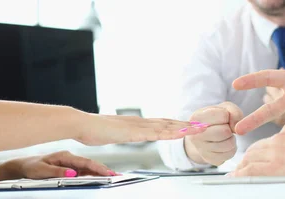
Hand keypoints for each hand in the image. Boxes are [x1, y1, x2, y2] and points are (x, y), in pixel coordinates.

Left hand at [0, 151, 116, 179]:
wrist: (23, 166)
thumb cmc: (31, 167)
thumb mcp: (42, 171)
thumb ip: (58, 172)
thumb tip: (73, 173)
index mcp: (64, 156)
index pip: (85, 162)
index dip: (98, 168)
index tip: (108, 173)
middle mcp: (69, 158)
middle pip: (89, 164)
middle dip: (103, 169)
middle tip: (116, 176)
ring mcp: (69, 162)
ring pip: (87, 168)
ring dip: (99, 172)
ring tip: (111, 177)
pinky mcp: (67, 167)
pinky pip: (82, 171)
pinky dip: (91, 174)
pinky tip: (98, 177)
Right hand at [76, 114, 206, 145]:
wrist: (81, 124)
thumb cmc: (92, 130)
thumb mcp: (111, 134)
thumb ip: (120, 134)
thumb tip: (123, 135)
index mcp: (135, 123)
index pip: (160, 123)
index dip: (176, 124)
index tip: (190, 125)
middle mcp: (139, 122)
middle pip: (167, 123)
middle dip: (186, 124)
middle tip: (203, 125)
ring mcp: (136, 126)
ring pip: (165, 127)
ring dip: (183, 127)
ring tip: (199, 128)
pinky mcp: (132, 132)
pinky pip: (155, 133)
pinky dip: (169, 133)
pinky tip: (179, 134)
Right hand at [184, 102, 242, 165]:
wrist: (204, 133)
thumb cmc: (216, 118)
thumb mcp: (224, 108)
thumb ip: (234, 112)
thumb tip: (236, 128)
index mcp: (197, 118)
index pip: (222, 115)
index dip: (226, 115)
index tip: (221, 117)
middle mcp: (195, 134)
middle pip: (224, 132)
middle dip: (229, 129)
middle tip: (224, 128)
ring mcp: (201, 149)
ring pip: (229, 144)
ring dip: (231, 139)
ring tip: (224, 136)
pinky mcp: (210, 159)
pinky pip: (229, 154)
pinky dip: (231, 148)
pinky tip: (224, 143)